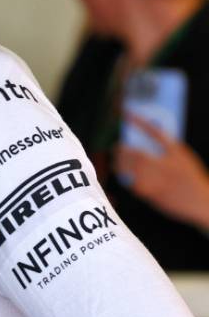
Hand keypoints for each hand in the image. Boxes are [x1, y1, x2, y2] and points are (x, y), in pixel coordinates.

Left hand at [115, 114, 208, 229]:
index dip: (139, 121)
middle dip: (122, 149)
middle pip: (137, 153)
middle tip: (117, 147)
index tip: (126, 113)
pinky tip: (124, 174)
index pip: (155, 132)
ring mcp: (160, 181)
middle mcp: (168, 165)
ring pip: (132, 169)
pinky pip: (133, 184)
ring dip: (121, 162)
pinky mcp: (154, 194)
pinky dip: (127, 178)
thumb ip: (167, 148)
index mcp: (178, 153)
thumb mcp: (185, 159)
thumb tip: (143, 139)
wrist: (204, 203)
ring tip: (117, 160)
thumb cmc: (192, 179)